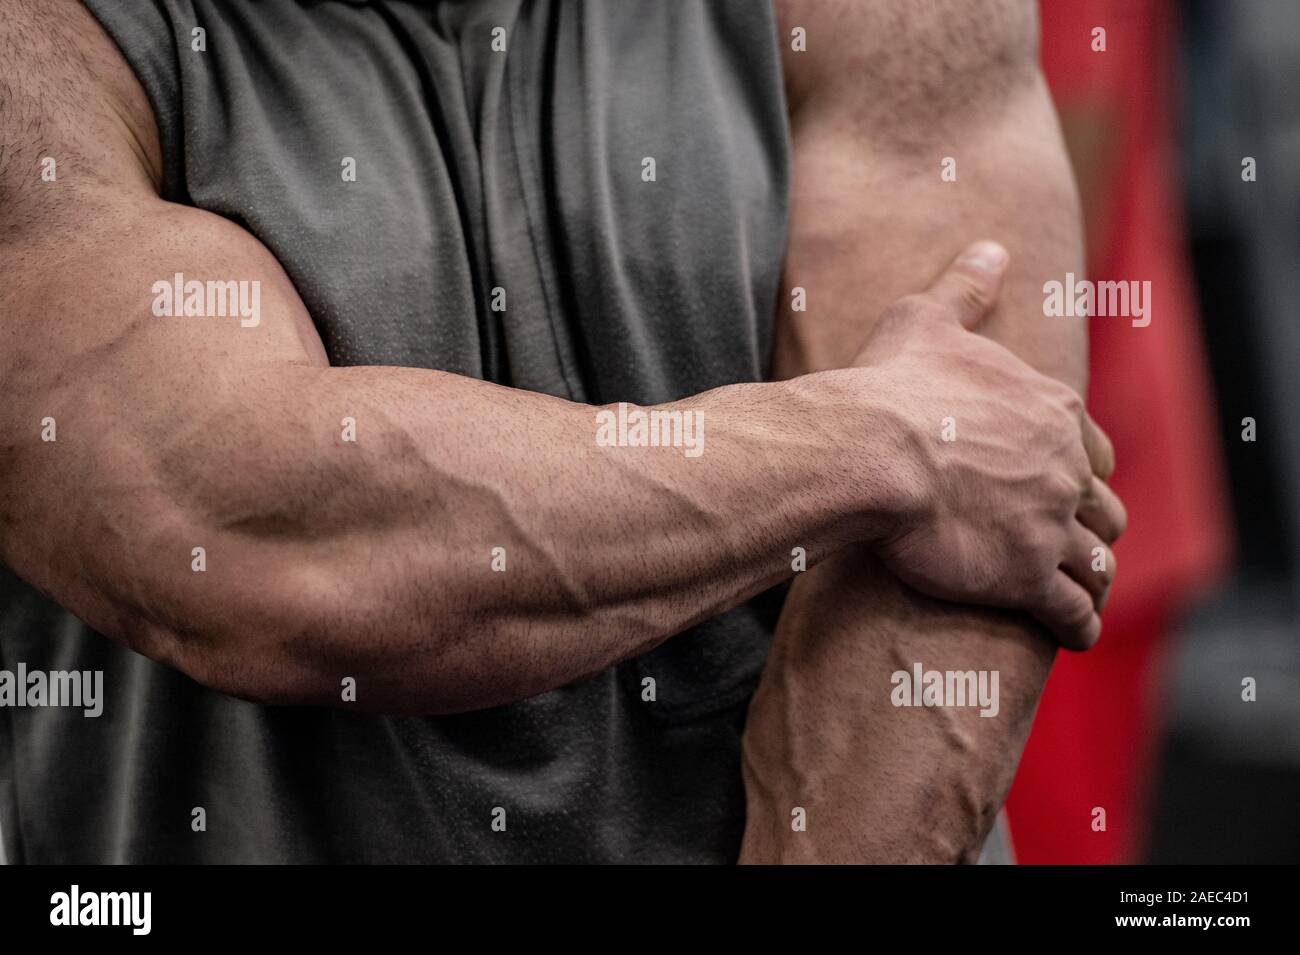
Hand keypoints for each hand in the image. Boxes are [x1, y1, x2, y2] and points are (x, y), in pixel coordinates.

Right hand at [856, 241, 1125, 648]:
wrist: (872, 450)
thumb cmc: (892, 385)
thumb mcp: (926, 318)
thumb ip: (966, 286)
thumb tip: (991, 245)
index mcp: (1049, 409)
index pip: (1091, 447)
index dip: (1087, 468)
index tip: (1079, 483)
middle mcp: (1063, 466)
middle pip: (1100, 506)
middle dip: (1093, 524)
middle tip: (1080, 541)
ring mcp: (1050, 523)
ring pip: (1094, 560)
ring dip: (1093, 576)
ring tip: (1084, 593)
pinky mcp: (1027, 574)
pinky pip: (1070, 608)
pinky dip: (1078, 623)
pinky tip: (1074, 633)